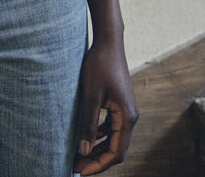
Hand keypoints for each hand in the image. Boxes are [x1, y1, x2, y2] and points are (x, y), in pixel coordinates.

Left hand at [74, 0, 138, 173]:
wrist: (108, 41)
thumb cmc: (99, 65)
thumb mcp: (90, 96)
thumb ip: (88, 124)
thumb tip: (84, 151)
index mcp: (126, 117)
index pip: (115, 153)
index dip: (98, 165)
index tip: (80, 171)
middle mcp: (129, 116)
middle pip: (115, 149)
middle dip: (96, 159)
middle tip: (75, 166)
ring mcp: (125, 110)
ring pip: (112, 138)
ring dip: (97, 148)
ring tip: (78, 155)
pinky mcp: (118, 103)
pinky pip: (110, 127)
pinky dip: (98, 135)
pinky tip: (85, 136)